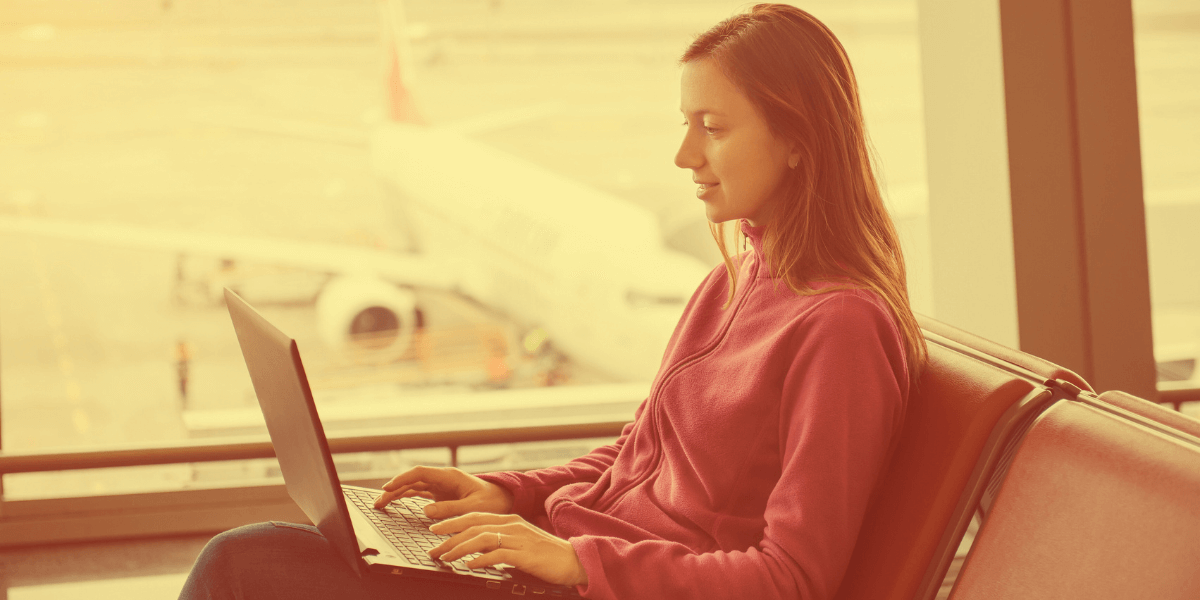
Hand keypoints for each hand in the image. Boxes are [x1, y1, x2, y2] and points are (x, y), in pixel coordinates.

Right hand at [372, 466, 513, 518]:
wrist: (503, 500)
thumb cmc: (492, 502)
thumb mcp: (473, 507)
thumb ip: (450, 509)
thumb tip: (426, 510)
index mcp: (450, 476)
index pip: (420, 473)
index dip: (402, 479)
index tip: (388, 487)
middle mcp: (442, 479)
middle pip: (412, 481)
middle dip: (393, 489)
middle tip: (378, 502)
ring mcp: (441, 486)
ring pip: (413, 487)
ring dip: (396, 494)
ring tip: (380, 504)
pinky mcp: (441, 495)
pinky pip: (419, 494)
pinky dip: (406, 498)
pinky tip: (394, 503)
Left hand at [428, 512, 587, 586]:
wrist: (574, 560)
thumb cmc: (546, 554)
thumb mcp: (520, 542)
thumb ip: (500, 541)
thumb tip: (476, 548)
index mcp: (510, 519)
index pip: (475, 516)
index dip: (452, 522)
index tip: (435, 530)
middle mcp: (512, 524)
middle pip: (473, 525)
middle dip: (449, 536)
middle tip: (433, 547)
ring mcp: (519, 538)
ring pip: (481, 538)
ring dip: (459, 548)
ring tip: (446, 557)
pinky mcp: (525, 554)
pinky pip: (497, 554)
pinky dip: (481, 559)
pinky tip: (469, 564)